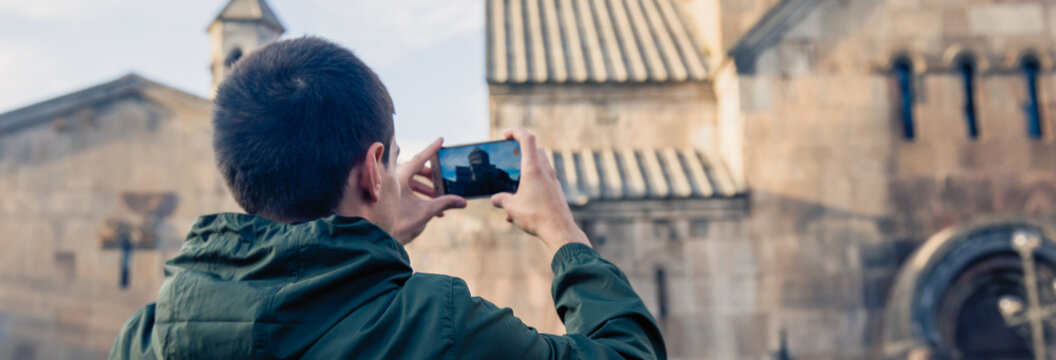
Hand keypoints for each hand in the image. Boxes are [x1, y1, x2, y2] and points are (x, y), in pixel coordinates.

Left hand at [391, 138, 466, 244]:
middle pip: (417, 170)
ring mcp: (392, 188)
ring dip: (428, 188)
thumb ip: (445, 203)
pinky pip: (408, 190)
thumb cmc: (398, 223)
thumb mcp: (425, 212)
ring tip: (441, 197)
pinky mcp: (392, 196)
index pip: (419, 159)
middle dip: (432, 176)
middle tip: (445, 177)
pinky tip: (434, 209)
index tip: (441, 140)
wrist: (380, 238)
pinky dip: (421, 195)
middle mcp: (394, 179)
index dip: (432, 149)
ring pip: (413, 181)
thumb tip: (464, 201)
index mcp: (400, 177)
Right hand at [490, 128, 589, 254]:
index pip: (526, 138)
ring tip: (511, 196)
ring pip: (539, 168)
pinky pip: (542, 185)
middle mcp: (545, 171)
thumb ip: (502, 200)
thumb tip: (495, 199)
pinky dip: (531, 191)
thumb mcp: (512, 208)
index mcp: (533, 169)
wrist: (560, 231)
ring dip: (525, 176)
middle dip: (521, 152)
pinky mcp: (556, 192)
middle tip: (510, 160)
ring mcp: (553, 181)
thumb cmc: (536, 216)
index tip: (504, 135)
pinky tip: (519, 212)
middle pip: (535, 150)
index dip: (515, 131)